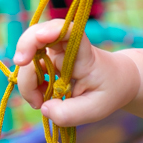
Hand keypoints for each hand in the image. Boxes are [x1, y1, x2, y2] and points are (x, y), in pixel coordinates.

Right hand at [12, 18, 137, 126]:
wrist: (116, 82)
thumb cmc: (109, 91)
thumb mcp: (96, 109)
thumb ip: (70, 113)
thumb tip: (43, 108)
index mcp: (84, 55)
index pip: (70, 32)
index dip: (53, 29)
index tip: (41, 38)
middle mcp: (67, 49)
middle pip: (38, 37)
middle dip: (26, 59)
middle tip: (32, 93)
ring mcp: (55, 54)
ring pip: (29, 56)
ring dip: (27, 81)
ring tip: (39, 103)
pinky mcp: (48, 61)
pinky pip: (30, 68)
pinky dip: (29, 85)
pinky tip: (40, 99)